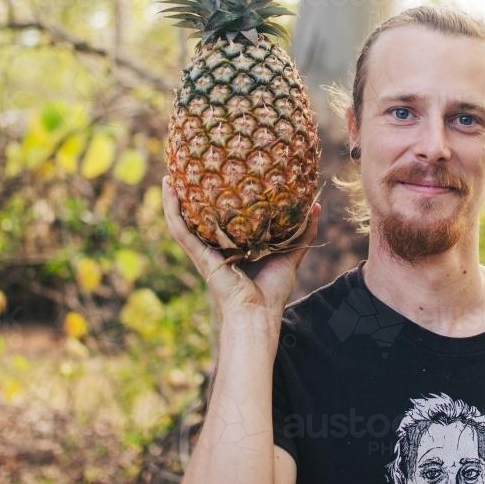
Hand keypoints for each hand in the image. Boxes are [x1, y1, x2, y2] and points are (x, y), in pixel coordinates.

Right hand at [162, 176, 320, 316]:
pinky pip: (180, 229)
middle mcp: (213, 247)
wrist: (259, 312)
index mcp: (231, 247)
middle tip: (185, 171)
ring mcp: (202, 251)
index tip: (214, 176)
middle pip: (196, 218)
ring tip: (169, 176)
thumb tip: (315, 206)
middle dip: (188, 197)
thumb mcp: (290, 254)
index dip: (214, 201)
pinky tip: (168, 189)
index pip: (219, 219)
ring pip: (181, 221)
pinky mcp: (197, 254)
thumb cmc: (272, 291)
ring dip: (172, 199)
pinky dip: (171, 209)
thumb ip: (301, 232)